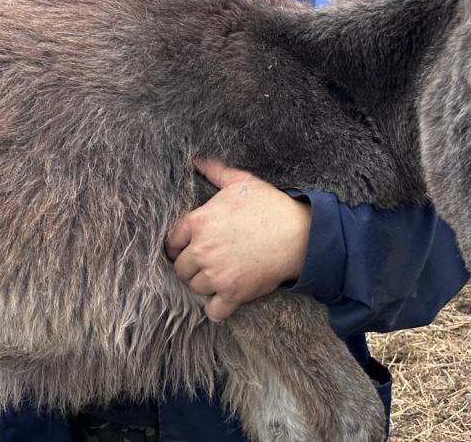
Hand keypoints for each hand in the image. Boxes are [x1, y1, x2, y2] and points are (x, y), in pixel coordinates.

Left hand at [166, 158, 310, 322]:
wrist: (299, 234)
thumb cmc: (270, 206)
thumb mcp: (241, 182)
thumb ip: (215, 171)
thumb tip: (196, 160)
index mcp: (198, 222)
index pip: (171, 241)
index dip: (178, 245)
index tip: (185, 248)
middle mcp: (202, 250)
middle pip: (180, 268)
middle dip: (190, 266)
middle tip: (204, 263)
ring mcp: (216, 274)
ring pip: (194, 287)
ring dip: (203, 284)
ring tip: (216, 276)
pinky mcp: (233, 293)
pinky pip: (213, 310)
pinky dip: (217, 308)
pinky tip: (223, 299)